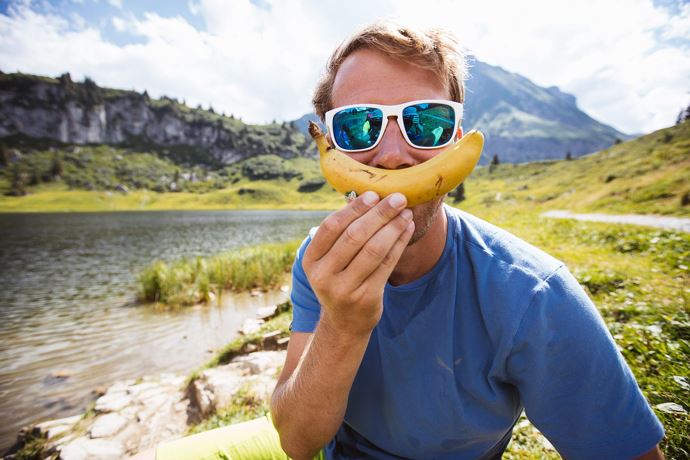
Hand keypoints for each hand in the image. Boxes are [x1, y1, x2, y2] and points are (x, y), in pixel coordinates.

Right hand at [303, 191, 414, 337]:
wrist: (344, 322)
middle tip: (398, 198)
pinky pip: (387, 265)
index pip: (331, 227)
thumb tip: (369, 197)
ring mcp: (344, 289)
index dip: (353, 209)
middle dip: (379, 214)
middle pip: (355, 236)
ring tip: (406, 213)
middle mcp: (323, 275)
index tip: (374, 194)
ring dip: (393, 227)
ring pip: (374, 250)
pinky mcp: (366, 298)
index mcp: (311, 260)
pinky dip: (399, 243)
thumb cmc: (340, 279)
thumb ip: (341, 234)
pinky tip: (406, 229)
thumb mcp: (329, 261)